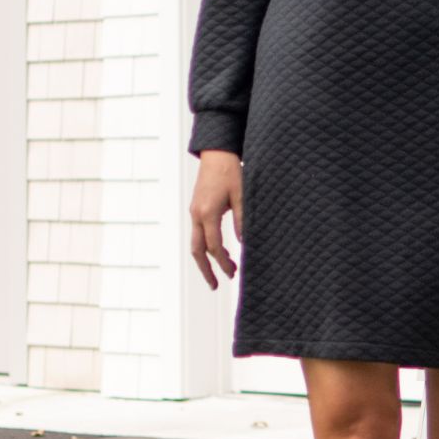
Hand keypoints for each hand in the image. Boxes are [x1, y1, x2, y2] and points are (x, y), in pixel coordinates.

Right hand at [190, 150, 243, 289]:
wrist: (216, 153)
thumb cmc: (231, 172)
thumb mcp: (242, 196)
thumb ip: (242, 220)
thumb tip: (244, 244)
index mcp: (208, 213)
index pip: (214, 247)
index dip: (223, 263)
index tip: (233, 274)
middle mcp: (197, 215)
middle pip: (197, 250)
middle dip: (206, 270)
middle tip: (215, 285)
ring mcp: (194, 212)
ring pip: (196, 243)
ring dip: (206, 259)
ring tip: (222, 270)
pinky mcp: (196, 208)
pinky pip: (199, 233)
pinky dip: (207, 245)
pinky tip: (221, 250)